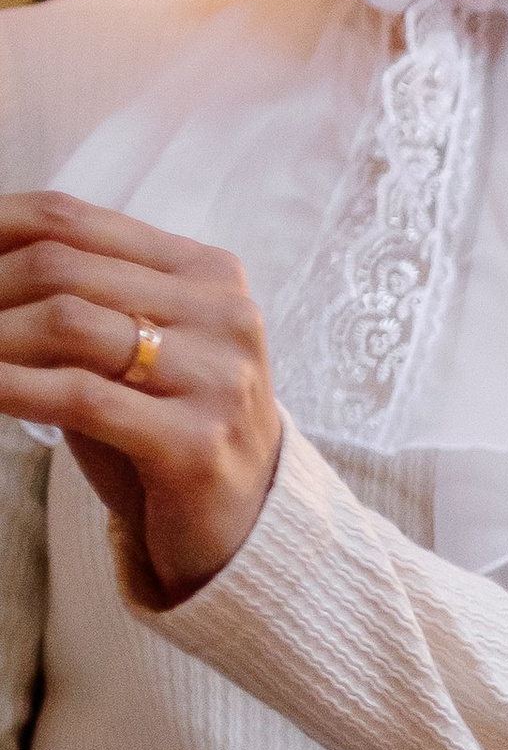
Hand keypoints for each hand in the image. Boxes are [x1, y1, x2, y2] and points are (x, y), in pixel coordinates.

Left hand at [0, 192, 282, 607]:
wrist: (243, 528)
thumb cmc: (167, 431)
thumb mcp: (131, 350)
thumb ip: (76, 299)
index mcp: (207, 273)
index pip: (72, 221)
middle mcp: (223, 315)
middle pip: (63, 267)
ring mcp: (218, 379)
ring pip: (68, 324)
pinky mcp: (199, 444)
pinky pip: (81, 398)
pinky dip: (13, 387)